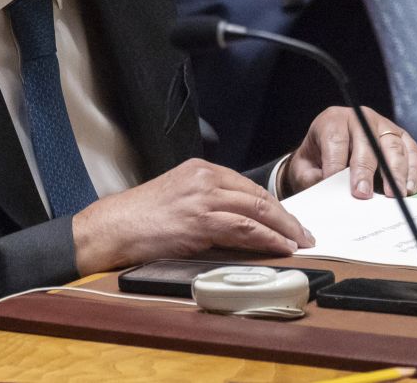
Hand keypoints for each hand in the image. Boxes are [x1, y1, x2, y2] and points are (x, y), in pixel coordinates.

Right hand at [71, 158, 315, 273]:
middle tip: (303, 233)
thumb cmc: (140, 218)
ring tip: (299, 243)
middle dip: (285, 216)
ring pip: (256, 209)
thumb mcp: (177, 198)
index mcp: (199, 169)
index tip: (287, 220)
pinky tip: (280, 247)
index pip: (247, 185)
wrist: (113, 227)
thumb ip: (206, 202)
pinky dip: (267, 239)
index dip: (272, 205)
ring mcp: (203, 198)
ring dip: (283, 229)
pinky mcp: (200, 220)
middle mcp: (204, 178)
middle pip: (257, 195)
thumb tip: (238, 223)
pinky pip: (245, 228)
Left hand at [283, 107, 416, 199]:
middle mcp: (359, 118)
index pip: (336, 139)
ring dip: (395, 172)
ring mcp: (382, 124)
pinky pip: (411, 150)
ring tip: (393, 195)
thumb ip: (312, 177)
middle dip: (365, 170)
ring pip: (392, 146)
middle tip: (363, 194)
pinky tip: (408, 188)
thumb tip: (327, 189)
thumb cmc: (317, 158)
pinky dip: (412, 170)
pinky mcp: (400, 135)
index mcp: (332, 120)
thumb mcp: (304, 167)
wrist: (329, 149)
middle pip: (366, 142)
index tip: (337, 186)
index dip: (336, 164)